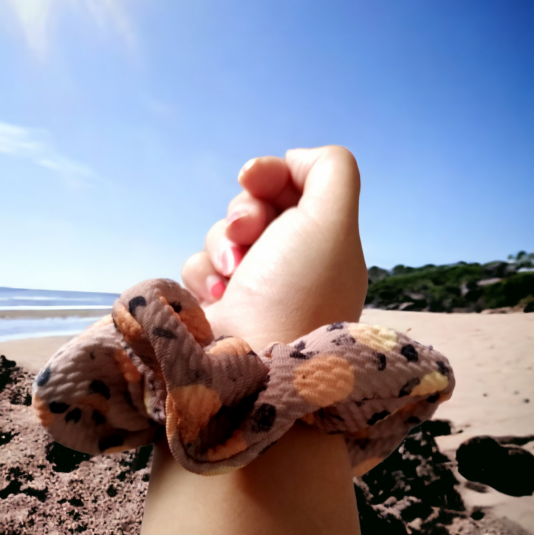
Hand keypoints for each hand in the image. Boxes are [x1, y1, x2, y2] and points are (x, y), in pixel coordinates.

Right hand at [182, 145, 367, 350]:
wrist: (256, 370)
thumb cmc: (297, 292)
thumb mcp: (333, 220)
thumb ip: (330, 170)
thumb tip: (292, 164)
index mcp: (325, 240)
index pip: (293, 183)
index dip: (271, 172)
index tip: (254, 179)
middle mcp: (291, 260)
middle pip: (254, 204)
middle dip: (243, 213)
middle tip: (248, 238)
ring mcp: (254, 284)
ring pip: (223, 233)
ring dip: (222, 246)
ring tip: (232, 278)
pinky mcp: (219, 303)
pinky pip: (200, 264)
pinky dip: (204, 275)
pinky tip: (216, 300)